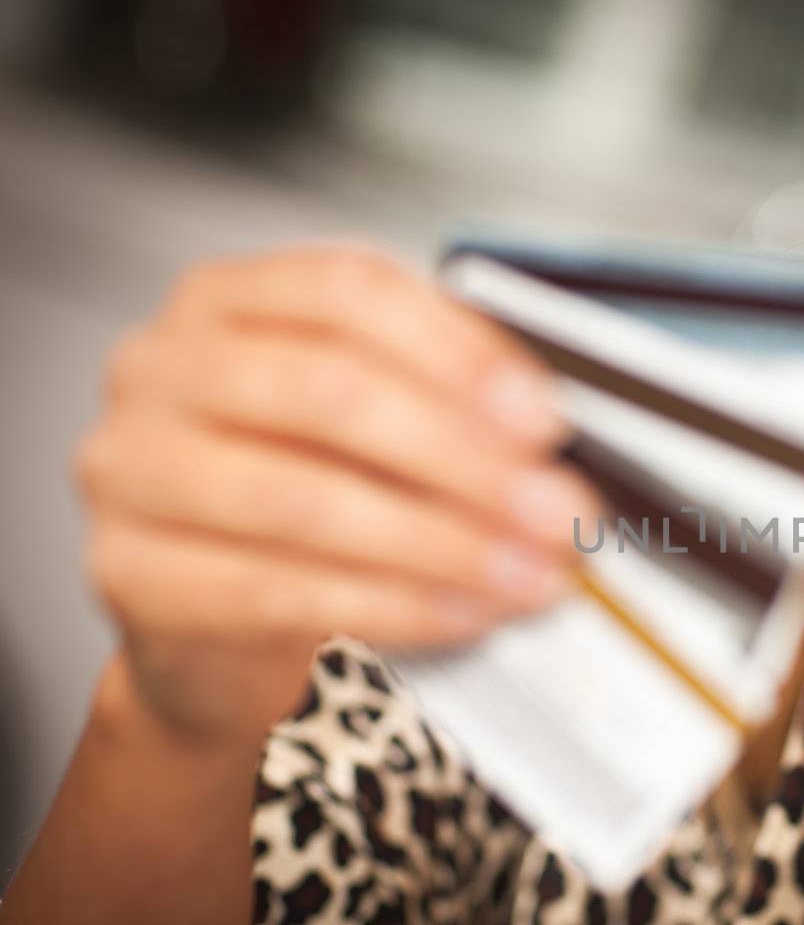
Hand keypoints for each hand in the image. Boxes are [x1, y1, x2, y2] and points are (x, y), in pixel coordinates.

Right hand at [74, 242, 605, 747]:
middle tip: (553, 509)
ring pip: (304, 499)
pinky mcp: (130, 572)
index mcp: (232, 300)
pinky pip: (279, 590)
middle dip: (464, 459)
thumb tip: (547, 438)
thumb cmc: (309, 500)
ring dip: (440, 542)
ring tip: (525, 573)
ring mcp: (133, 468)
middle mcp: (164, 367)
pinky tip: (461, 614)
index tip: (543, 419)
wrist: (220, 632)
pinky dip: (392, 606)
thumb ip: (446, 405)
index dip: (458, 354)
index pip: (348, 292)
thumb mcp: (376, 431)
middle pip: (329, 392)